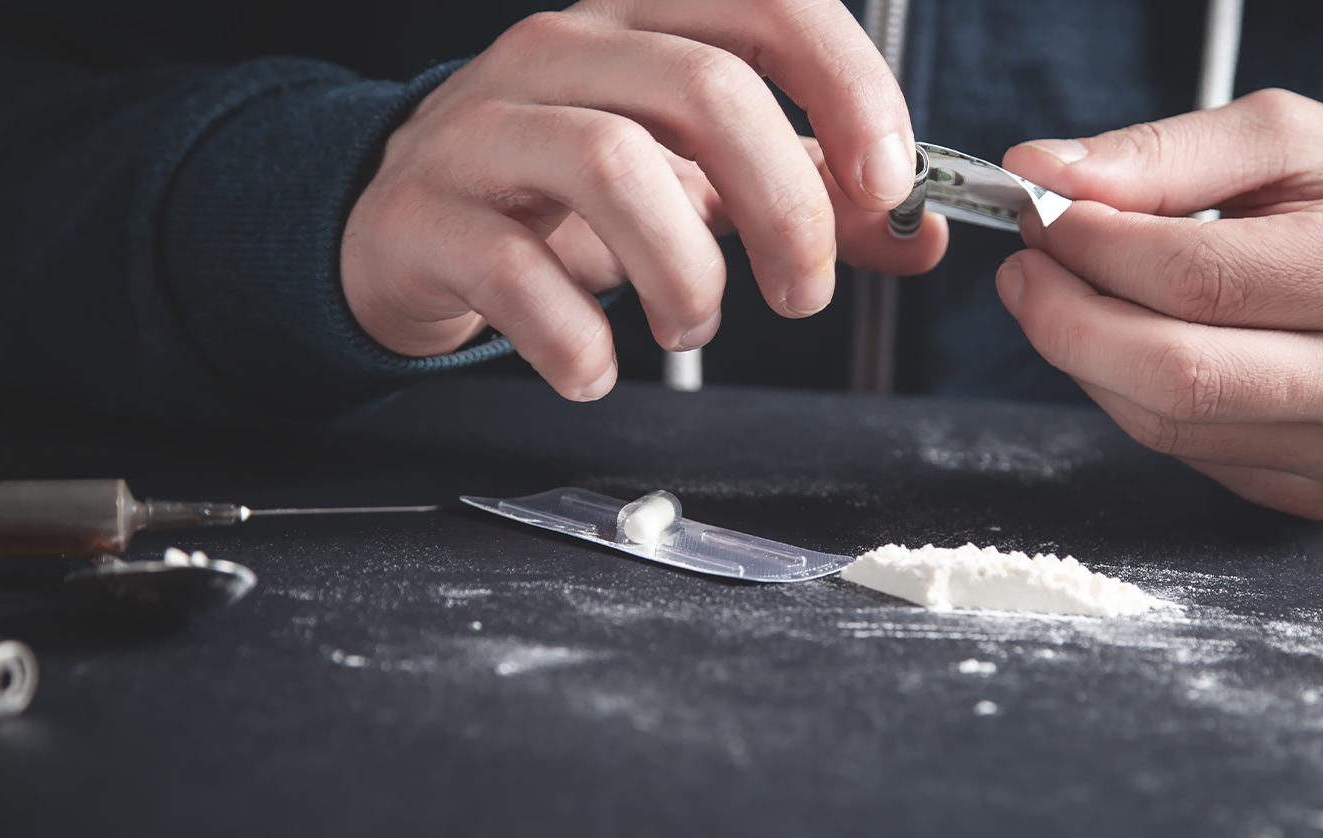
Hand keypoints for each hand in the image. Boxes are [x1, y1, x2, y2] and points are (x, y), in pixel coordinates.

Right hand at [341, 0, 947, 400]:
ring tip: (692, 322)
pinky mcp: (422, 215)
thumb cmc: (564, 195)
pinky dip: (576, 340)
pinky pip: (514, 273)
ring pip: (612, 165)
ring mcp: (481, 127)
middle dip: (786, 205)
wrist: (406, 226)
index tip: (889, 184)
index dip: (848, 89)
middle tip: (803, 292)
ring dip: (684, 271)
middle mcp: (560, 54)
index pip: (770, 7)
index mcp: (641, 22)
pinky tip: (594, 370)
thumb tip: (916, 234)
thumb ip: (806, 196)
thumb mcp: (696, 178)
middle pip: (706, 89)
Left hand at [998, 89, 1322, 518]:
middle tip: (1028, 268)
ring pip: (1166, 426)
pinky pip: (1190, 457)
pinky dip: (1136, 401)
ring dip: (1088, 361)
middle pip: (1173, 375)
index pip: (1197, 279)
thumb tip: (1045, 172)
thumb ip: (1166, 153)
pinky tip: (1135, 347)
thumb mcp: (1295, 139)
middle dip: (1066, 319)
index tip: (1047, 212)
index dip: (1095, 248)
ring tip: (1069, 297)